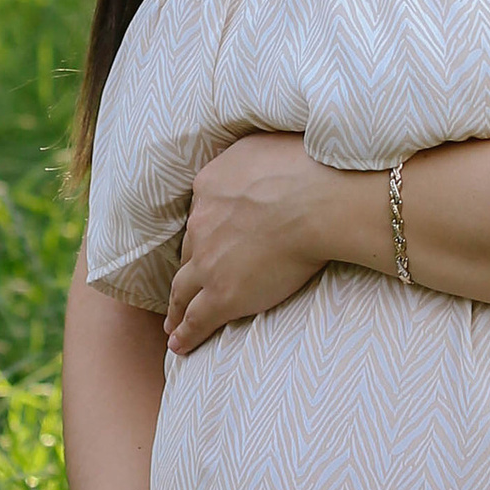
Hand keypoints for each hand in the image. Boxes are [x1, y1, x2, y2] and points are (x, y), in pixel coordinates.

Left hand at [165, 130, 358, 352]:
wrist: (317, 200)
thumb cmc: (306, 168)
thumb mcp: (263, 144)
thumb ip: (247, 156)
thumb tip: (249, 159)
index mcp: (209, 187)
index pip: (202, 214)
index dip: (205, 231)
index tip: (208, 242)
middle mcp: (201, 224)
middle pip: (189, 252)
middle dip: (186, 269)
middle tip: (183, 287)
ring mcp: (208, 262)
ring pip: (183, 289)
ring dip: (176, 306)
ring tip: (172, 323)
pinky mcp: (222, 295)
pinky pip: (196, 319)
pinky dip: (185, 333)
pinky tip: (178, 345)